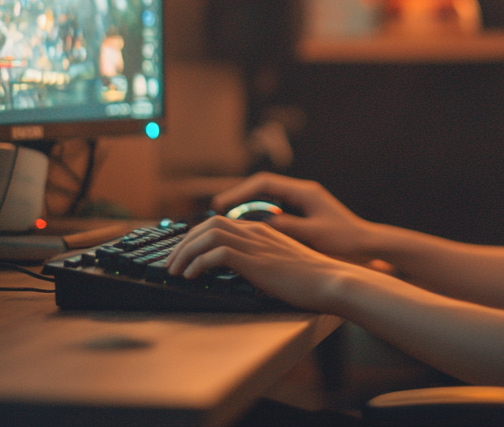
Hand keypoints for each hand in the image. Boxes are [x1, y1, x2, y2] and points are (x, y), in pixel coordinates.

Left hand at [163, 215, 354, 311]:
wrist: (332, 281)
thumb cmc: (313, 280)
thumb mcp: (283, 265)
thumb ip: (263, 262)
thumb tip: (243, 274)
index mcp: (263, 231)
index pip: (220, 223)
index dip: (196, 236)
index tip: (183, 253)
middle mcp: (256, 232)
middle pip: (208, 225)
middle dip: (183, 243)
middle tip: (171, 262)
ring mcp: (255, 245)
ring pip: (207, 235)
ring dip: (185, 252)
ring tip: (175, 270)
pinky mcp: (255, 261)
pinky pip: (216, 254)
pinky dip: (198, 264)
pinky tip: (192, 276)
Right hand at [212, 172, 378, 260]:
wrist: (369, 246)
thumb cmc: (346, 240)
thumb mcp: (314, 234)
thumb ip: (287, 228)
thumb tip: (258, 225)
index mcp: (304, 192)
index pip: (264, 183)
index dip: (240, 192)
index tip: (221, 204)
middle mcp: (301, 193)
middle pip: (261, 188)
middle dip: (237, 197)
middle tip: (215, 211)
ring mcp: (302, 204)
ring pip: (266, 199)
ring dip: (246, 208)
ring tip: (224, 221)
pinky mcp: (303, 216)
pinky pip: (274, 212)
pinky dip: (258, 218)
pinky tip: (247, 232)